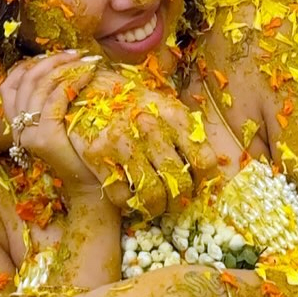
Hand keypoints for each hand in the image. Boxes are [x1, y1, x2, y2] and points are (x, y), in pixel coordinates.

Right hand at [1, 53, 99, 194]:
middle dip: (51, 61)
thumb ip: (53, 103)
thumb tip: (66, 67)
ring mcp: (30, 134)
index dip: (28, 65)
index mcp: (18, 124)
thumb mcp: (61, 124)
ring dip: (65, 67)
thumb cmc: (80, 153)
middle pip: (26, 81)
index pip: (9, 85)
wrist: (89, 188)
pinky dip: (72, 81)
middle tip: (76, 53)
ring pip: (41, 87)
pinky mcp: (45, 138)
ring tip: (87, 60)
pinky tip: (88, 74)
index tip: (53, 54)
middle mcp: (19, 129)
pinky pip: (56, 99)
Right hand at [76, 80, 223, 215]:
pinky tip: (130, 196)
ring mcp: (123, 142)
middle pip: (179, 184)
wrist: (90, 88)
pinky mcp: (97, 155)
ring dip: (156, 208)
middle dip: (179, 202)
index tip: (196, 186)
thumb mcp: (166, 106)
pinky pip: (121, 196)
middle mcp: (151, 129)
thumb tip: (207, 167)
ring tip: (154, 206)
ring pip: (152, 195)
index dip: (203, 181)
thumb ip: (185, 132)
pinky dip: (128, 203)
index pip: (204, 161)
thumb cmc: (135, 101)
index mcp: (175, 116)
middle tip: (174, 203)